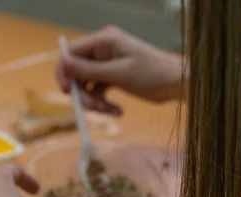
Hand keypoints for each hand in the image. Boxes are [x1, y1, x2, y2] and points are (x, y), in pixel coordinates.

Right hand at [56, 26, 183, 113]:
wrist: (177, 84)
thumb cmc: (153, 74)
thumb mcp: (120, 73)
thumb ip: (90, 70)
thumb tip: (63, 63)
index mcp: (104, 40)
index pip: (71, 53)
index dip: (64, 72)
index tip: (67, 92)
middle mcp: (103, 50)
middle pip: (76, 72)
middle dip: (82, 93)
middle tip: (93, 108)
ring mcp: (106, 64)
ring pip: (86, 85)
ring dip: (93, 101)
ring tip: (110, 111)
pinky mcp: (111, 77)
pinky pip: (97, 91)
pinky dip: (103, 103)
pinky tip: (117, 111)